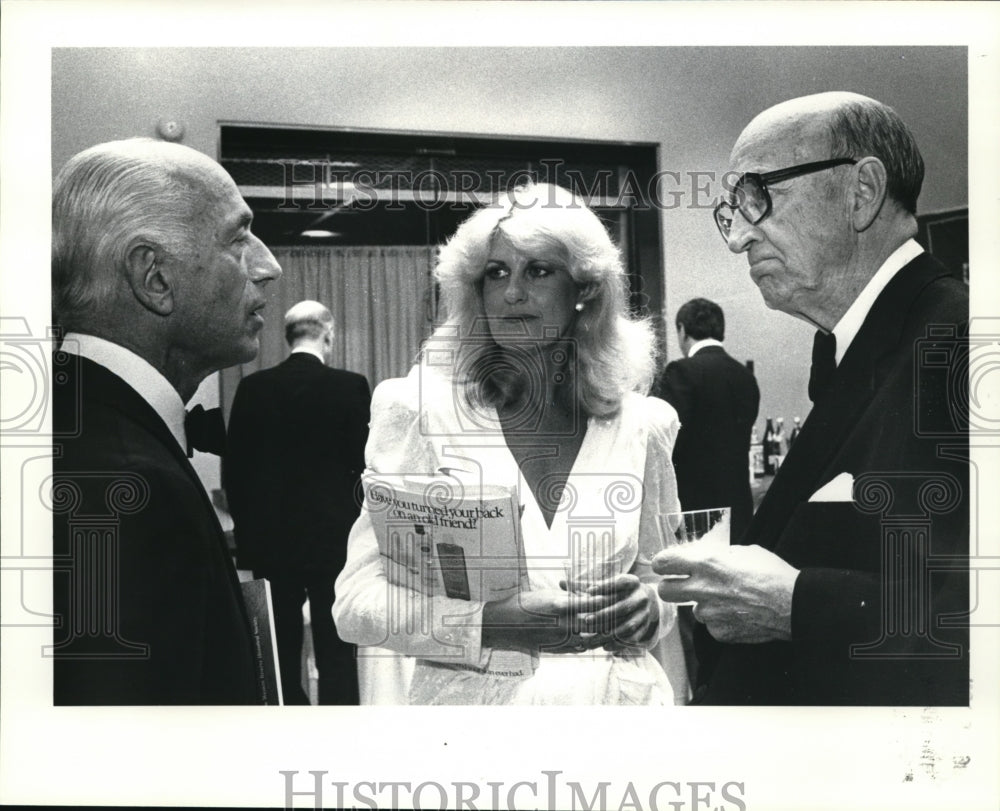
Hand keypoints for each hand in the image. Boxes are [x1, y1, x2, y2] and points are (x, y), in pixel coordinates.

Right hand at [482, 588, 607, 652]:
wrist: (503, 624)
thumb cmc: (523, 603)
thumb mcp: (547, 594)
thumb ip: (569, 597)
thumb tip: (588, 596)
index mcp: (561, 606)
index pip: (593, 603)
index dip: (605, 599)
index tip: (612, 595)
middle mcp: (563, 624)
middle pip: (596, 623)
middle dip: (607, 617)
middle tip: (616, 612)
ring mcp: (560, 639)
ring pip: (590, 639)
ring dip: (599, 634)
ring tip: (606, 627)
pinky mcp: (556, 650)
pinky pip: (579, 648)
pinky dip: (587, 643)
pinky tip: (590, 637)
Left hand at [558, 574, 658, 653]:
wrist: (646, 601)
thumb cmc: (618, 591)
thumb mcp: (605, 585)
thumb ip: (584, 586)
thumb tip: (561, 583)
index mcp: (632, 582)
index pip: (619, 582)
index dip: (605, 586)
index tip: (589, 591)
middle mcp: (641, 597)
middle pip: (621, 607)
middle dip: (603, 615)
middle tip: (586, 621)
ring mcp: (645, 614)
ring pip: (626, 626)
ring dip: (608, 634)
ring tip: (590, 639)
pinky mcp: (645, 628)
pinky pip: (632, 638)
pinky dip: (618, 644)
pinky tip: (604, 647)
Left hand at [652, 544, 798, 643]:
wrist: (792, 603)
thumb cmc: (771, 573)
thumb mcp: (742, 551)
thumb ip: (717, 556)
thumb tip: (703, 557)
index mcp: (705, 563)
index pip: (663, 562)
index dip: (662, 564)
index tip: (665, 565)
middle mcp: (702, 588)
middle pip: (664, 591)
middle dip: (670, 587)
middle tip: (682, 585)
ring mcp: (709, 613)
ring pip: (693, 610)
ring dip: (704, 604)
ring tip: (728, 600)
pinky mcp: (719, 632)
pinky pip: (711, 625)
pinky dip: (721, 620)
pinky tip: (738, 613)